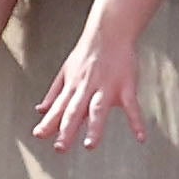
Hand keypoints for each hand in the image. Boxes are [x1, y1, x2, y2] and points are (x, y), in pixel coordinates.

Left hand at [31, 23, 146, 157]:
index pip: (58, 107)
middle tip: (60, 148)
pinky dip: (137, 122)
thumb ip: (54, 94)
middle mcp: (87, 88)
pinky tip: (140, 138)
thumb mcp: (65, 72)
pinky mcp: (126, 86)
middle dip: (66, 129)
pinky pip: (132, 106)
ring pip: (98, 109)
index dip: (48, 121)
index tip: (38, 135)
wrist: (110, 31)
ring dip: (94, 127)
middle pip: (75, 111)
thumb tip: (40, 110)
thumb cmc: (88, 53)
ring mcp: (107, 88)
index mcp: (73, 86)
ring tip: (90, 145)